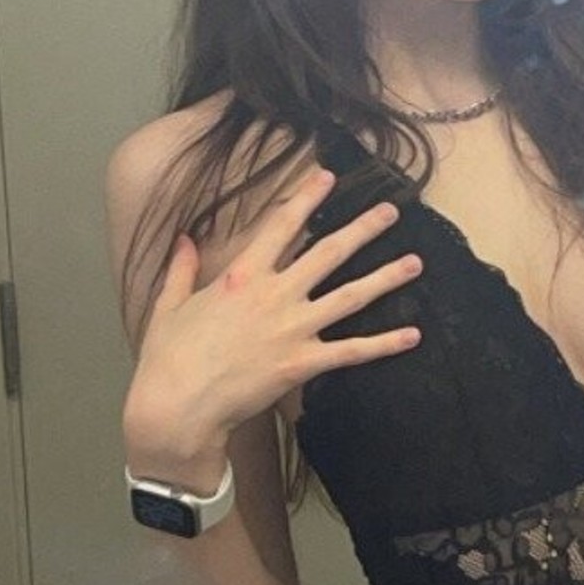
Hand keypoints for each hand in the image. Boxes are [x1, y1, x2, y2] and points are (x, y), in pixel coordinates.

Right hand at [123, 168, 421, 462]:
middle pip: (329, 252)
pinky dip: (384, 344)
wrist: (177, 407)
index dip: (306, 197)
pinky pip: (351, 351)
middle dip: (363, 228)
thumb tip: (184, 239)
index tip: (327, 176)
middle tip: (391, 210)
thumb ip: (182, 269)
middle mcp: (275, 295)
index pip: (281, 225)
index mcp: (242, 276)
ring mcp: (292, 329)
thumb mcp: (170, 305)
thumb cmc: (168, 358)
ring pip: (351, 296)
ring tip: (415, 262)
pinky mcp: (302, 364)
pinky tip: (412, 335)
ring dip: (386, 278)